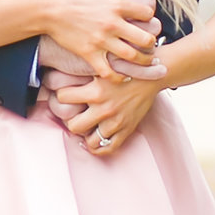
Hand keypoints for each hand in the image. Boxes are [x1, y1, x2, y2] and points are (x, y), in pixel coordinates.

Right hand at [38, 0, 161, 78]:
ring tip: (142, 62)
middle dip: (151, 43)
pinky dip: (118, 77)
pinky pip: (109, 71)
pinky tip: (122, 76)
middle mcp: (112, 23)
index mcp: (117, 4)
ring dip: (142, 62)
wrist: (48, 10)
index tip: (146, 22)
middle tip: (149, 45)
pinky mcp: (89, 53)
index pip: (147, 13)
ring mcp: (101, 40)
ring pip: (132, 57)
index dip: (150, 18)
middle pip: (145, 38)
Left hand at [46, 60, 165, 158]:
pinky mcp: (127, 130)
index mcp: (96, 92)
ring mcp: (116, 122)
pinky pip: (109, 148)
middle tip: (74, 114)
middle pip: (74, 126)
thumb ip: (85, 69)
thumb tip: (61, 68)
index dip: (61, 95)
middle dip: (71, 120)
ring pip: (90, 141)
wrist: (153, 74)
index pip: (63, 97)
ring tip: (86, 126)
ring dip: (86, 134)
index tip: (64, 95)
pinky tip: (94, 139)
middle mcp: (105, 109)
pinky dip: (99, 148)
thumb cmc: (127, 67)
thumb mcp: (104, 66)